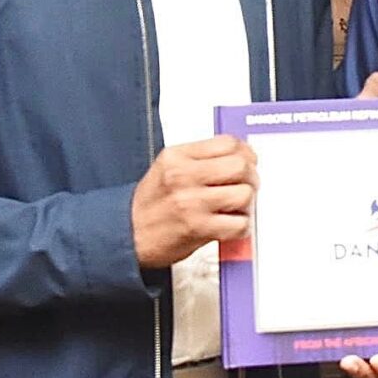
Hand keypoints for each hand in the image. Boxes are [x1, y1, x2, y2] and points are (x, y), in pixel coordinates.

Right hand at [131, 136, 257, 268]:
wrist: (126, 234)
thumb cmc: (150, 204)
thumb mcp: (167, 167)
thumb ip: (199, 158)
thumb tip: (237, 155)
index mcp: (177, 157)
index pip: (227, 143)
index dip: (245, 152)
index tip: (247, 160)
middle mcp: (184, 176)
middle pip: (240, 166)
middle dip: (251, 176)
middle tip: (247, 184)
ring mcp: (192, 203)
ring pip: (243, 194)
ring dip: (247, 202)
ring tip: (237, 206)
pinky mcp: (198, 228)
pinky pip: (238, 224)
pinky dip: (241, 226)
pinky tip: (232, 225)